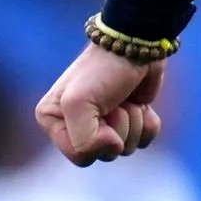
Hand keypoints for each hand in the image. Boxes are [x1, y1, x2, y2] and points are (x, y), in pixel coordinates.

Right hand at [35, 42, 164, 165]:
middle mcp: (75, 126)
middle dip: (118, 127)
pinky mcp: (130, 119)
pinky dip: (148, 122)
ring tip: (125, 98)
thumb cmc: (103, 70)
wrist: (135, 44)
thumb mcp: (78, 103)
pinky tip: (141, 104)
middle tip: (114, 101)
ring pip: (127, 148)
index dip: (98, 140)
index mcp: (53, 121)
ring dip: (134, 121)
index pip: (81, 157)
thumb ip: (83, 140)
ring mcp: (105, 124)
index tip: (100, 111)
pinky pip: (145, 140)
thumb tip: (113, 148)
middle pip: (106, 155)